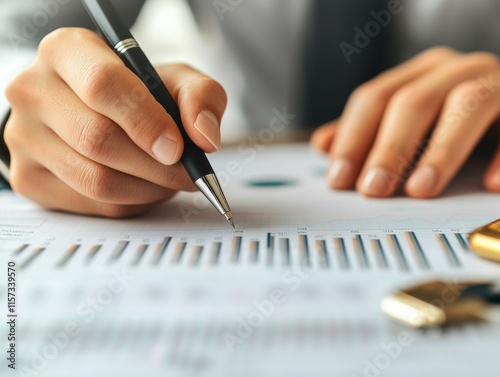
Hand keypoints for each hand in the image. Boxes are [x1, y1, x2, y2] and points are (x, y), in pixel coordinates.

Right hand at [5, 28, 226, 216]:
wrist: (93, 113)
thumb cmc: (136, 94)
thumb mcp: (174, 80)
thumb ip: (200, 97)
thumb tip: (205, 138)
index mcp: (67, 52)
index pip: (103, 85)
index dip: (146, 122)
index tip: (177, 148)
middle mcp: (34, 90)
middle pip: (99, 139)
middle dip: (156, 167)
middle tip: (186, 174)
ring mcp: (24, 137)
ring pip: (95, 180)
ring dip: (147, 189)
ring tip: (168, 180)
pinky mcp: (29, 177)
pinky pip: (90, 204)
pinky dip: (129, 203)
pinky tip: (142, 187)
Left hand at [310, 47, 499, 197]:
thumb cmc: (450, 120)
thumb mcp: (406, 124)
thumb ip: (366, 133)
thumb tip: (323, 146)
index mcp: (418, 74)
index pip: (374, 98)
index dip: (353, 138)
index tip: (338, 179)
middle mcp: (454, 71)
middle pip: (413, 101)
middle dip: (389, 148)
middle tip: (373, 189)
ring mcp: (494, 82)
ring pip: (467, 105)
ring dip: (441, 151)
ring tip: (421, 189)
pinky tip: (491, 184)